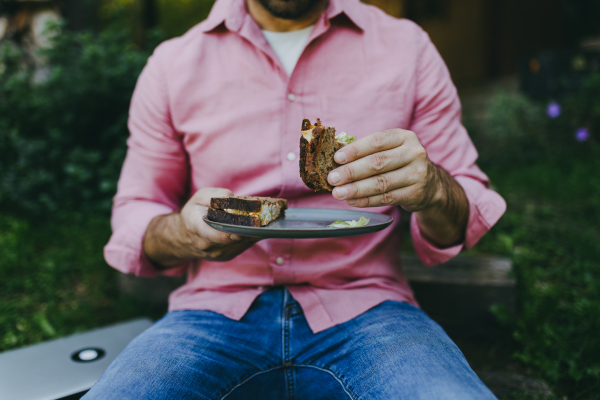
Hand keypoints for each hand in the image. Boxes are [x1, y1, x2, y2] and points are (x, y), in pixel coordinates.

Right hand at [143, 188, 260, 268]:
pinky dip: (250, 237)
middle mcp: (206, 244)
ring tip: (262, 223)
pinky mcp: (227, 255)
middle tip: (260, 221)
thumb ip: (215, 196)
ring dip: (251, 234)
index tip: (239, 231)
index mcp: (195, 227)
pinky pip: (242, 246)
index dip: (226, 234)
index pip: (210, 234)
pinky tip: (256, 228)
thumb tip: (233, 200)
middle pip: (231, 239)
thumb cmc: (195, 212)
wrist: (185, 236)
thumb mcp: (200, 197)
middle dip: (246, 230)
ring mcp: (217, 253)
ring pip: (240, 244)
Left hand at [327, 129, 441, 211]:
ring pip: (381, 183)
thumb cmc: (400, 163)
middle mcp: (414, 153)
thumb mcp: (391, 150)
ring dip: (356, 189)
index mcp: (404, 137)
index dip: (355, 150)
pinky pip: (386, 198)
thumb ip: (368, 152)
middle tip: (332, 179)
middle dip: (351, 172)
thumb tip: (336, 161)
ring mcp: (417, 174)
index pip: (377, 141)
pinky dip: (366, 200)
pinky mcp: (416, 193)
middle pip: (377, 163)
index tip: (337, 158)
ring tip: (338, 193)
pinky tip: (352, 201)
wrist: (430, 184)